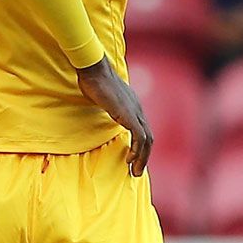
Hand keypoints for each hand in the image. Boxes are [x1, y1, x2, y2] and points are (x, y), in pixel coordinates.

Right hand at [76, 60, 151, 175]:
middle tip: (136, 171)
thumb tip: (102, 109)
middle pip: (148, 137)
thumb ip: (107, 105)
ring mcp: (134, 112)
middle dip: (144, 157)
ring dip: (142, 158)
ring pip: (147, 140)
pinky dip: (137, 150)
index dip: (139, 146)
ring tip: (134, 171)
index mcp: (132, 105)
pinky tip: (129, 158)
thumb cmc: (94, 81)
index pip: (142, 129)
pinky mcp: (128, 115)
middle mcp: (137, 109)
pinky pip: (139, 137)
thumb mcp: (103, 97)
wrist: (94, 71)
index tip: (132, 158)